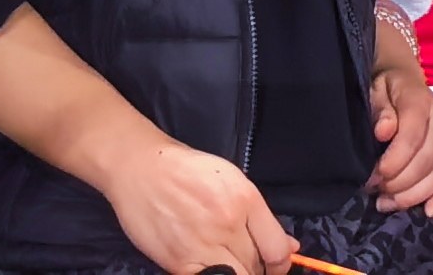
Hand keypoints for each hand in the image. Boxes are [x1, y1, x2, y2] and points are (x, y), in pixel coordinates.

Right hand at [97, 136, 296, 274]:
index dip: (281, 265)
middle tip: (246, 260)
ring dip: (236, 274)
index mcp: (245, 199)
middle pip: (256, 268)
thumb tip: (290, 247)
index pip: (277, 250)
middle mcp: (227, 223)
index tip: (275, 264)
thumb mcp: (232, 180)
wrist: (141, 168)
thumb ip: (261, 217)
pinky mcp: (178, 262)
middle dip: (256, 269)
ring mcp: (202, 244)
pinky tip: (208, 267)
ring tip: (227, 262)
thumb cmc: (188, 170)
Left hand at [367, 65, 432, 215]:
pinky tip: (429, 211)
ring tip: (387, 203)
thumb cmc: (386, 90)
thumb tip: (384, 131)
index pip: (413, 135)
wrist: (404, 82)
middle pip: (428, 160)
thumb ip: (380, 110)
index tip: (373, 177)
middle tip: (375, 190)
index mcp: (420, 100)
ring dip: (414, 195)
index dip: (394, 161)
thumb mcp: (375, 92)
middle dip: (399, 183)